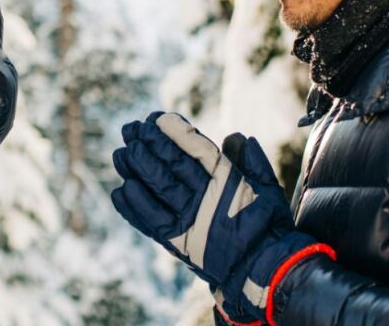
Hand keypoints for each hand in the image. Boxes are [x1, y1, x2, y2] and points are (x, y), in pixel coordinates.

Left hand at [111, 112, 331, 324]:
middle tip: (131, 128)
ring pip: (156, 188)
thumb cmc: (268, 227)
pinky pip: (149, 221)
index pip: (196, 149)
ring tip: (120, 152)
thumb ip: (253, 162)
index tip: (158, 118)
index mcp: (228, 182)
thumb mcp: (268, 190)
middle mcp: (205, 200)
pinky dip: (133, 206)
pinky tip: (121, 189)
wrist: (265, 271)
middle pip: (170, 165)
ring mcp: (189, 222)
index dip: (174, 131)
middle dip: (147, 143)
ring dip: (135, 168)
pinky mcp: (177, 243)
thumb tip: (237, 137)